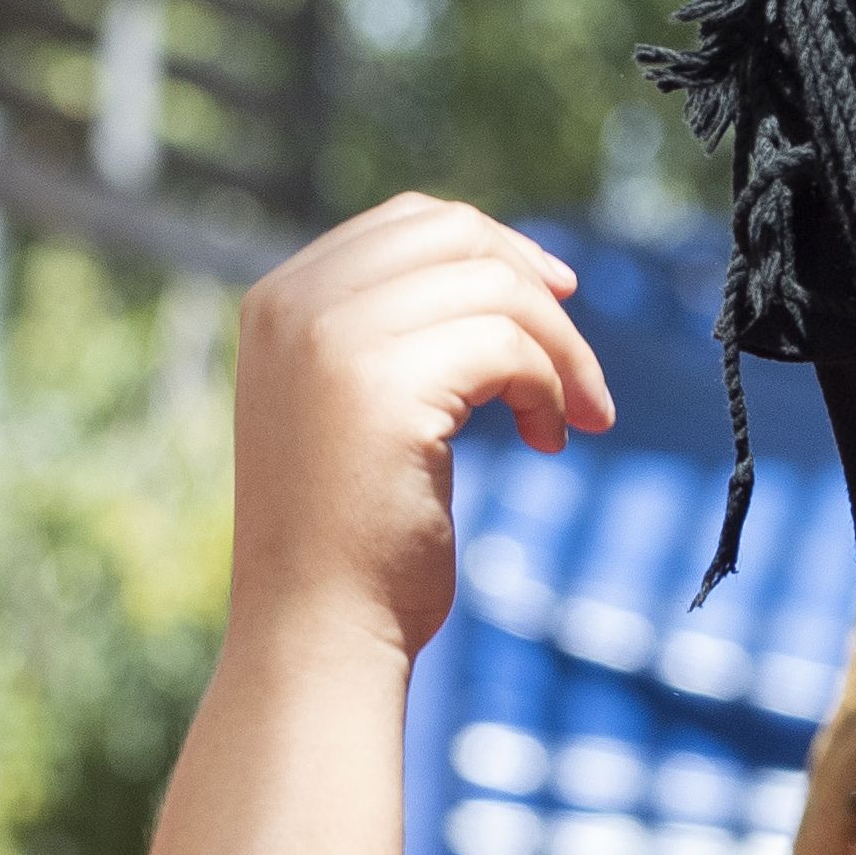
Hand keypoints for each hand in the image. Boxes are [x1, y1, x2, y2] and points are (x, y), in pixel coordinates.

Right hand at [225, 198, 614, 658]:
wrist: (316, 632)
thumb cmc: (349, 537)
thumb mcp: (351, 405)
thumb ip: (390, 332)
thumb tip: (512, 269)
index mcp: (279, 303)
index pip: (408, 222)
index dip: (496, 249)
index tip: (555, 298)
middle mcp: (294, 306)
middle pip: (455, 235)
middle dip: (536, 289)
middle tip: (576, 365)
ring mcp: (331, 340)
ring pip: (496, 287)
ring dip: (559, 350)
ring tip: (571, 416)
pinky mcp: (383, 388)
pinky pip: (511, 346)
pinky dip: (551, 386)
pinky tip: (549, 440)